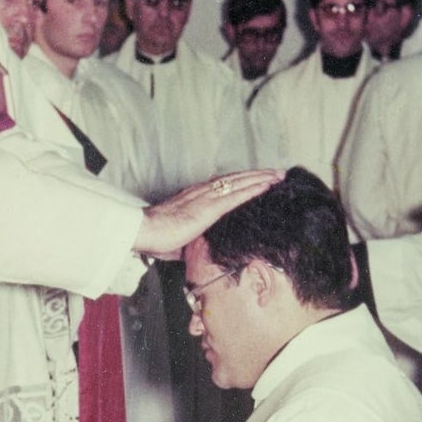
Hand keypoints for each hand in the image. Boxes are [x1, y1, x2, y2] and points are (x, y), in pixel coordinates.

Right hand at [135, 170, 283, 259]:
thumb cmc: (154, 236)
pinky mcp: (209, 208)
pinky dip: (253, 189)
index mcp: (194, 198)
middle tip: (276, 172)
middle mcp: (201, 193)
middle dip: (257, 175)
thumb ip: (191, 239)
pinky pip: (236, 195)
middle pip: (235, 179)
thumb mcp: (179, 238)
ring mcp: (206, 198)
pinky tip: (267, 186)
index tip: (256, 179)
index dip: (241, 181)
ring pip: (239, 183)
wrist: (143, 231)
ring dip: (261, 178)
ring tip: (278, 175)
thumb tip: (194, 249)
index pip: (223, 185)